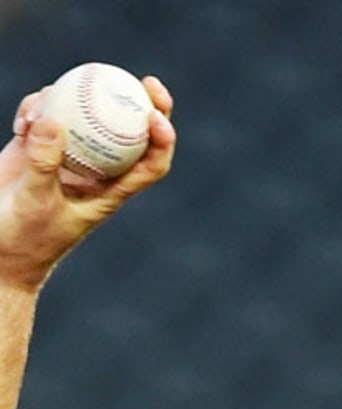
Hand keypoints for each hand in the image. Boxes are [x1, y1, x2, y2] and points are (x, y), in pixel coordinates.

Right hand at [0, 74, 175, 291]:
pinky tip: (22, 122)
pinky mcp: (38, 147)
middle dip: (145, 105)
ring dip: (74, 101)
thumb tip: (53, 119)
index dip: (163, 141)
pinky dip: (37, 109)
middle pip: (130, 133)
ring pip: (85, 116)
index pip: (150, 165)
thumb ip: (44, 164)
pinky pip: (45, 116)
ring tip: (45, 106)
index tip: (158, 117)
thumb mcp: (36, 202)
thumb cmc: (27, 237)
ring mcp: (68, 156)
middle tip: (147, 81)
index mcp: (111, 191)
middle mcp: (96, 170)